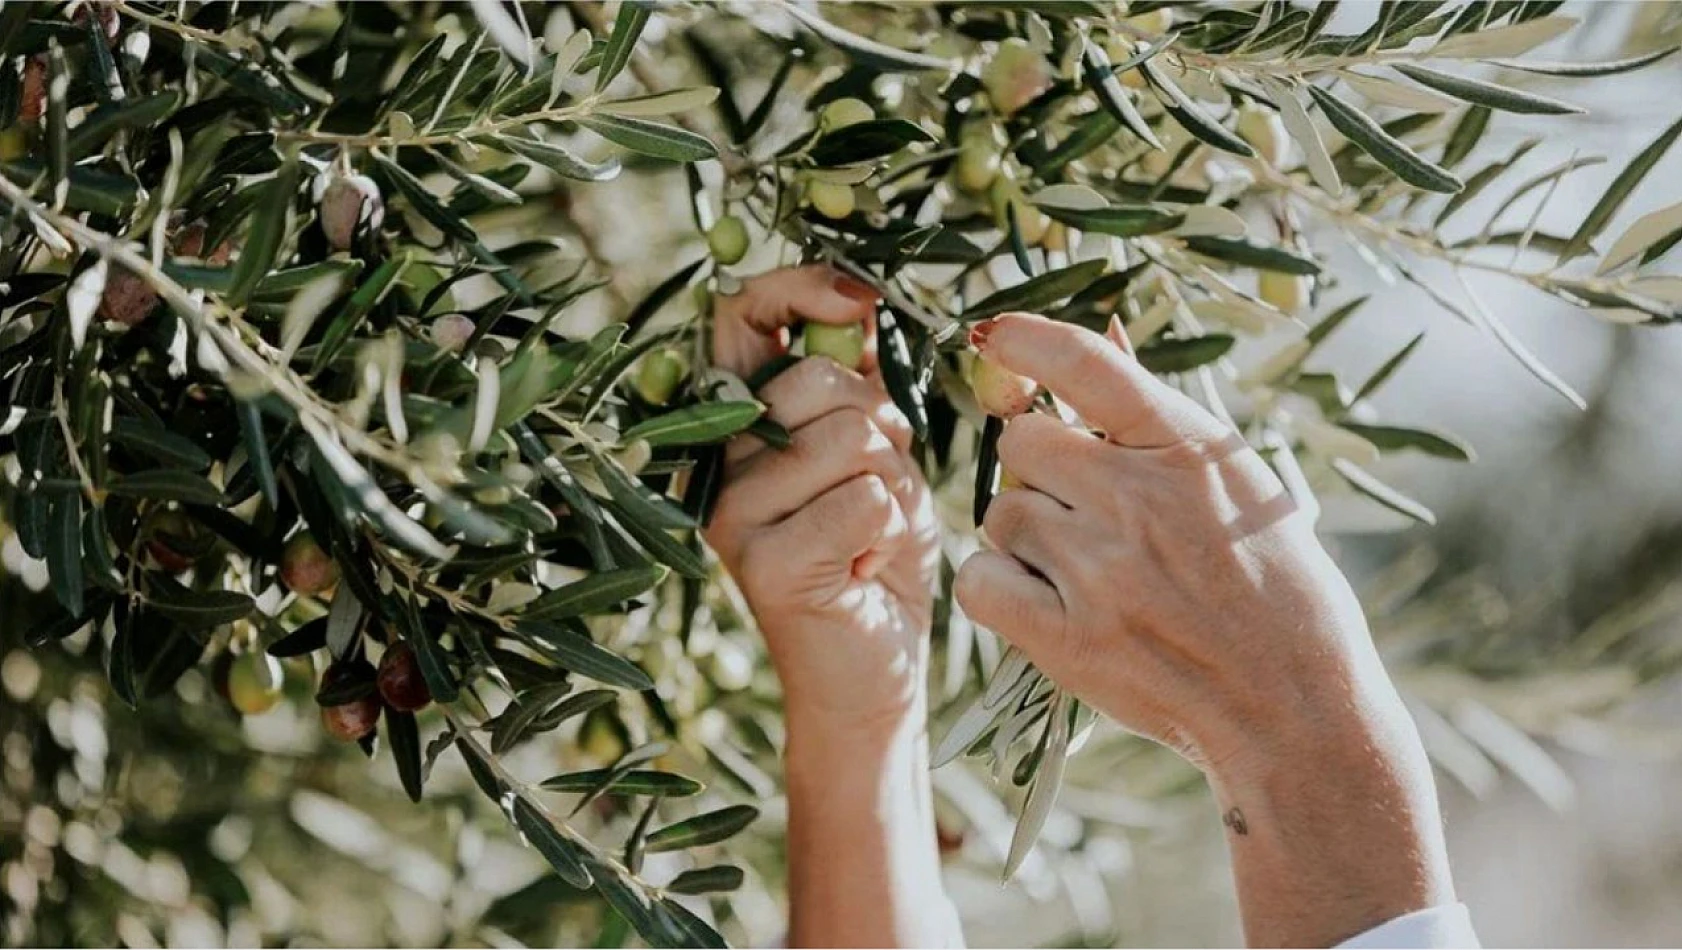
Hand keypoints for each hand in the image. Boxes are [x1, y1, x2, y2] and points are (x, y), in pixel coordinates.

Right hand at [705, 266, 939, 729]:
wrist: (872, 668)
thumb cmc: (873, 552)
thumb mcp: (874, 452)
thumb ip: (860, 382)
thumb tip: (864, 301)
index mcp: (731, 424)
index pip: (741, 319)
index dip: (802, 290)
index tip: (863, 298)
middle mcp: (714, 464)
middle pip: (817, 381)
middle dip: (879, 423)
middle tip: (873, 487)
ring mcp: (731, 516)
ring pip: (852, 438)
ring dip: (893, 484)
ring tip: (868, 533)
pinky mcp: (767, 566)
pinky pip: (867, 500)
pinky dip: (892, 531)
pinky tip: (867, 569)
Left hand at [954, 312, 1453, 946]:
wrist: (1296, 710)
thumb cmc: (1277, 590)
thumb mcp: (1240, 484)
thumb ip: (1159, 418)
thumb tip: (1100, 337)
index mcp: (1191, 449)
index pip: (1086, 365)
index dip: (1026, 340)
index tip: (992, 337)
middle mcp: (1140, 498)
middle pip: (1022, 443)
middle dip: (1040, 470)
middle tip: (1082, 511)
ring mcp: (1101, 569)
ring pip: (1001, 513)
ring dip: (1026, 535)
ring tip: (1086, 572)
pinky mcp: (1067, 637)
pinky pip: (981, 580)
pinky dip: (999, 589)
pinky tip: (1044, 605)